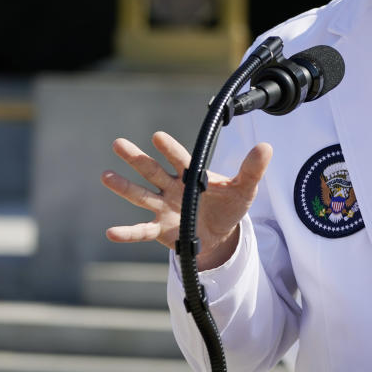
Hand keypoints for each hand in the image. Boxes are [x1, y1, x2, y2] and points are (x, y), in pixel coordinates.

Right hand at [101, 131, 272, 269]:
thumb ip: (252, 169)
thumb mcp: (245, 188)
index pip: (181, 159)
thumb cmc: (230, 205)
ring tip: (106, 175)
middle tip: (118, 143)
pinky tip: (111, 232)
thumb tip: (266, 147)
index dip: (170, 149)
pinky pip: (142, 231)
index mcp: (192, 175)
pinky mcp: (161, 229)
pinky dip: (127, 233)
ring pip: (141, 196)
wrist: (221, 234)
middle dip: (136, 158)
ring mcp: (164, 208)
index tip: (157, 137)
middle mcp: (173, 188)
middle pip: (152, 171)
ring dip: (124, 187)